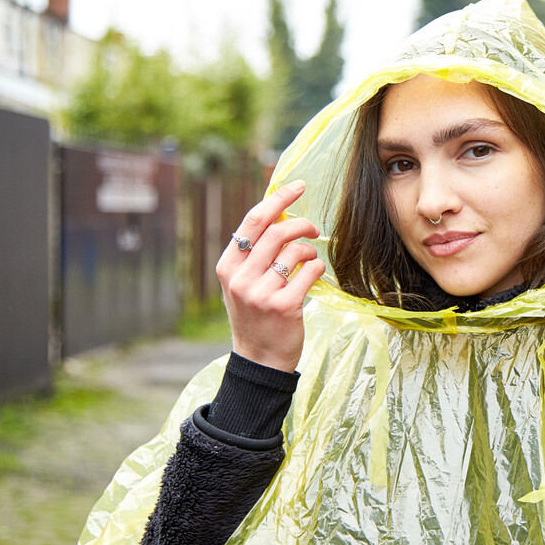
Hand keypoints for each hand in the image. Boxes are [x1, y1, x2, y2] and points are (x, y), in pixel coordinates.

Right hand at [216, 180, 326, 371]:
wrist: (259, 359)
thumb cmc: (256, 315)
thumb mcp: (243, 282)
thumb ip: (255, 252)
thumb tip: (281, 212)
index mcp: (227, 266)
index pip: (253, 220)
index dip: (278, 198)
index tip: (298, 186)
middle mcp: (240, 278)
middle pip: (277, 231)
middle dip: (302, 224)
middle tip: (313, 229)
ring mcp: (261, 293)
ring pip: (295, 251)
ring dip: (309, 250)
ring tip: (309, 261)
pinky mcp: (284, 306)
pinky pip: (310, 271)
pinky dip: (317, 268)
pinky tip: (313, 276)